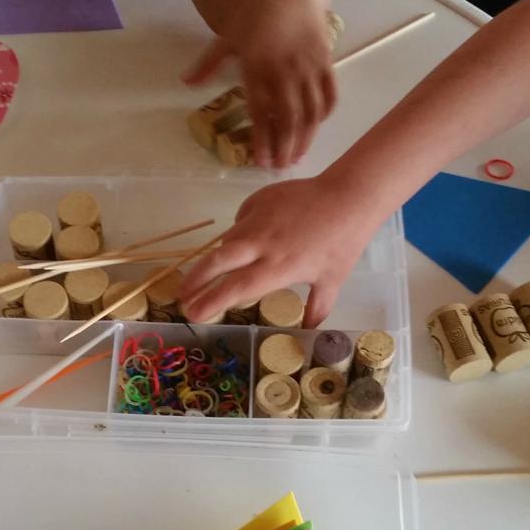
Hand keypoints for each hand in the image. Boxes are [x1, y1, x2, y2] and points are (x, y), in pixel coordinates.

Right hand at [180, 176, 374, 326]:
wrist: (348, 197)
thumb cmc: (342, 243)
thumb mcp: (332, 281)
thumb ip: (316, 308)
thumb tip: (309, 332)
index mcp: (278, 266)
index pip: (236, 288)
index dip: (211, 301)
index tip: (192, 313)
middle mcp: (262, 243)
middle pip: (217, 261)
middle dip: (195, 279)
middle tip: (181, 295)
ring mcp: (258, 217)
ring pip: (228, 240)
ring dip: (220, 257)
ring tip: (218, 270)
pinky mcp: (258, 199)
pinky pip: (241, 220)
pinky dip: (242, 233)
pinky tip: (252, 239)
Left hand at [182, 0, 336, 167]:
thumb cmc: (257, 8)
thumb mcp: (226, 35)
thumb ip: (208, 63)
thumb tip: (186, 83)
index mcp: (256, 68)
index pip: (259, 113)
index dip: (261, 140)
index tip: (261, 162)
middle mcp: (284, 72)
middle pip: (287, 120)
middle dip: (285, 148)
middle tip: (281, 167)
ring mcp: (308, 68)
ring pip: (310, 113)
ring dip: (306, 138)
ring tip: (298, 156)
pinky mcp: (326, 62)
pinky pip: (329, 96)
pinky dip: (325, 115)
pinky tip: (317, 127)